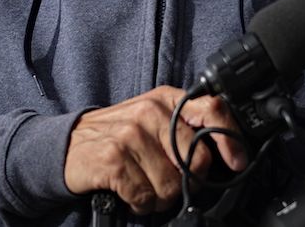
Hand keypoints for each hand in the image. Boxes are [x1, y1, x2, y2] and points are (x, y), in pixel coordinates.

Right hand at [63, 86, 245, 214]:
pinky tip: (129, 193)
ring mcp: (131, 135)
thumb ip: (185, 128)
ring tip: (143, 186)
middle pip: (196, 161)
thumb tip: (225, 152)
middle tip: (167, 181)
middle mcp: (150, 113)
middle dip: (187, 182)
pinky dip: (140, 204)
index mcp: (166, 100)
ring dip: (160, 197)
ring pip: (172, 185)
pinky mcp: (114, 160)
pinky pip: (146, 197)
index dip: (231, 140)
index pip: (212, 110)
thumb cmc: (116, 136)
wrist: (68, 146)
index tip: (237, 161)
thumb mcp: (152, 120)